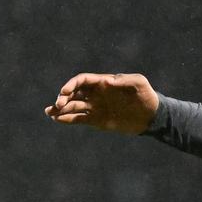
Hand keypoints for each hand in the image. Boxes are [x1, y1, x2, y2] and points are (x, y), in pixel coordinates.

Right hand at [45, 73, 159, 134]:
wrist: (151, 116)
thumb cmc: (146, 95)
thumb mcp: (139, 83)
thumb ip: (125, 80)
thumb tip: (107, 81)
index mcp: (102, 83)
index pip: (81, 81)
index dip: (71, 85)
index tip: (64, 92)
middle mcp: (96, 94)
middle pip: (74, 94)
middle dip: (63, 98)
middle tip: (58, 105)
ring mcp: (95, 107)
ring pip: (73, 106)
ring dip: (60, 109)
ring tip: (50, 113)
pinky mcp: (97, 120)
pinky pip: (79, 119)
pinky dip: (68, 119)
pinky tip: (58, 119)